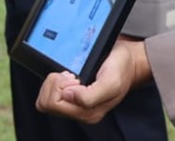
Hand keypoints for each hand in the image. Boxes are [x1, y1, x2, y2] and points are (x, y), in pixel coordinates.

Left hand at [36, 37, 151, 123]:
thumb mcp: (111, 82)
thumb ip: (91, 95)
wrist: (128, 61)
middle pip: (46, 103)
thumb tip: (69, 96)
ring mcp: (75, 104)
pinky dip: (56, 80)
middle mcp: (80, 112)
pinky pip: (51, 92)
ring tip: (71, 75)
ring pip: (46, 98)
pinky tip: (70, 75)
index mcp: (88, 113)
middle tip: (72, 75)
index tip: (75, 77)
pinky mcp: (72, 95)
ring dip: (55, 82)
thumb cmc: (121, 70)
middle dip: (55, 84)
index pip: (52, 104)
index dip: (60, 87)